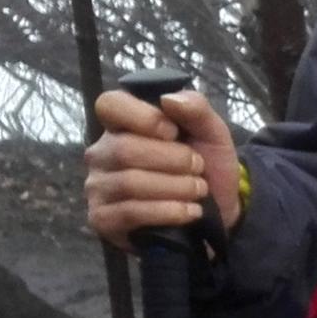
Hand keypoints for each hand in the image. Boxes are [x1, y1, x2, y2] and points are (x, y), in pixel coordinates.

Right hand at [85, 87, 241, 249]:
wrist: (218, 211)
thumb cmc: (206, 166)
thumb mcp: (212, 133)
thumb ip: (196, 109)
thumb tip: (169, 98)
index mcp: (122, 125)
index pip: (110, 104)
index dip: (144, 117)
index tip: (174, 132)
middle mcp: (102, 153)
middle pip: (124, 149)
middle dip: (173, 160)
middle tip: (198, 168)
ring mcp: (98, 186)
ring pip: (129, 182)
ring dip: (175, 187)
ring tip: (199, 190)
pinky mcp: (102, 218)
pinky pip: (130, 213)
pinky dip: (167, 212)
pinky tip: (190, 211)